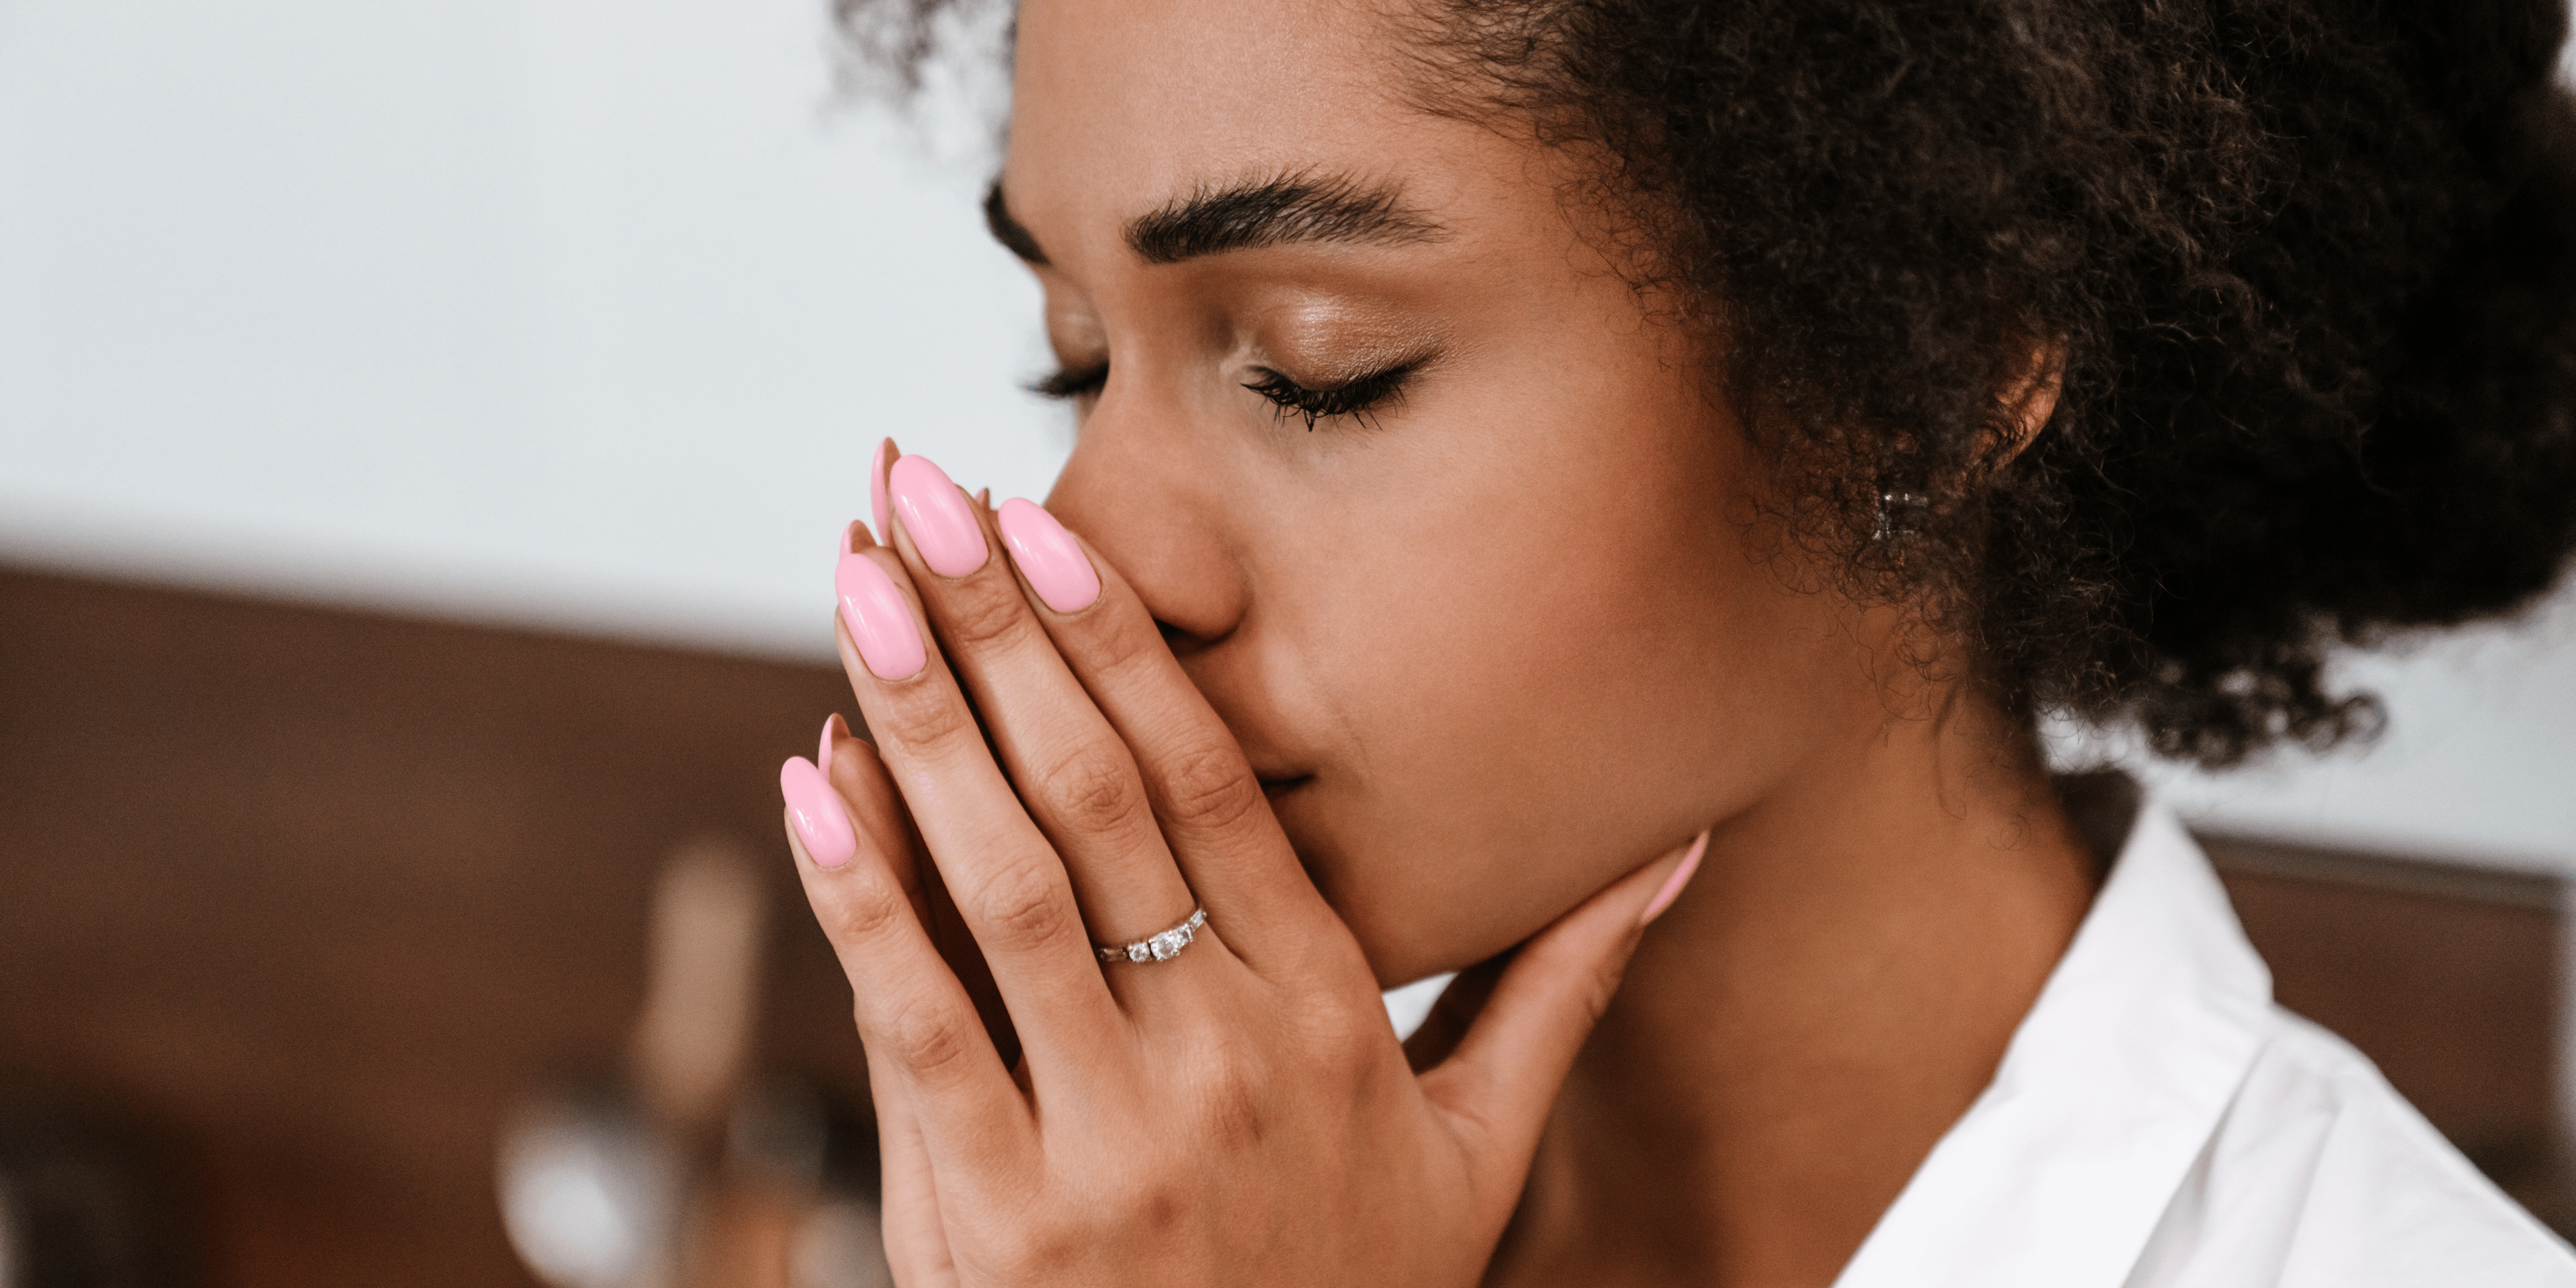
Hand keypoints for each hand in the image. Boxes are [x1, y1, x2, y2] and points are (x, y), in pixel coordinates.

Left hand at [777, 452, 1702, 1286]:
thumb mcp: (1481, 1149)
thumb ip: (1558, 987)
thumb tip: (1676, 850)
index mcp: (1332, 1020)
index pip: (1212, 789)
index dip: (1122, 646)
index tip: (1045, 524)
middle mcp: (1225, 1062)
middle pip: (1097, 802)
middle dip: (1000, 632)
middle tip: (910, 488)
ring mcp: (1109, 1143)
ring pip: (1002, 890)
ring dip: (920, 724)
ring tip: (856, 583)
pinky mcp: (998, 1224)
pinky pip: (916, 1026)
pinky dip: (857, 896)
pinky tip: (810, 774)